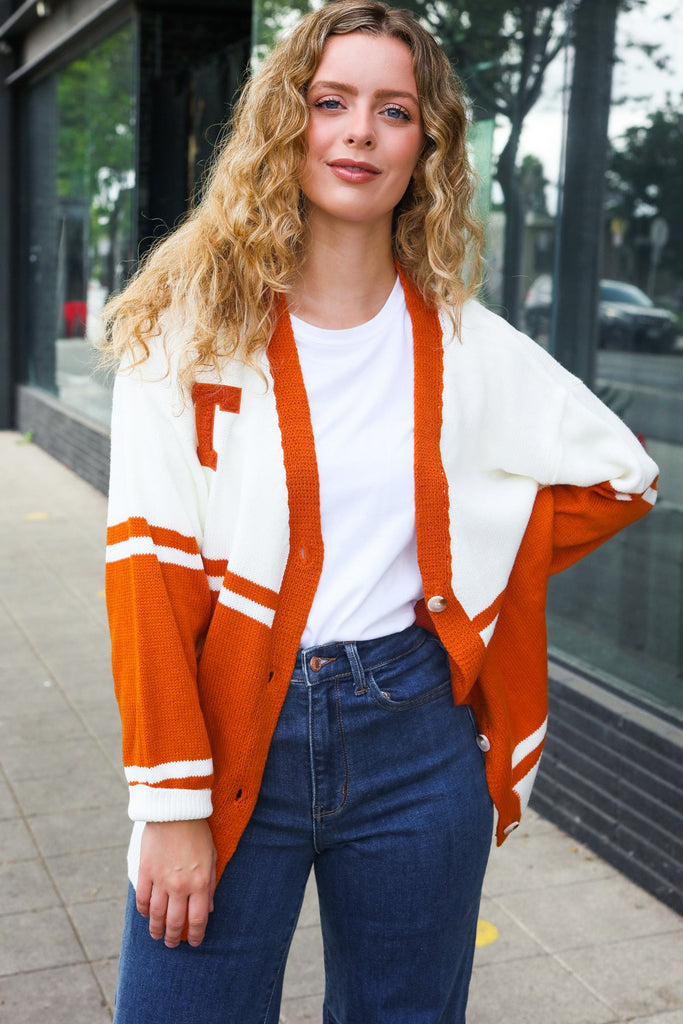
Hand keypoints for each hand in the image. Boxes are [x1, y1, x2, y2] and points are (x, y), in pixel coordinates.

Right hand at [136, 819, 216, 947]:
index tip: (193, 942)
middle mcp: (180, 886)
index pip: (197, 919)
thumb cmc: (198, 832)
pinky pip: (142, 899)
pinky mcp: (145, 872)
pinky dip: (144, 911)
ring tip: (157, 936)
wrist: (175, 810)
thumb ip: (211, 884)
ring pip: (156, 915)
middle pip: (175, 922)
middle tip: (172, 944)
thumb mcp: (212, 857)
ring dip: (156, 929)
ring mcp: (161, 880)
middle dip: (173, 937)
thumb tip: (209, 909)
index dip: (196, 935)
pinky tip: (146, 915)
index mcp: (200, 883)